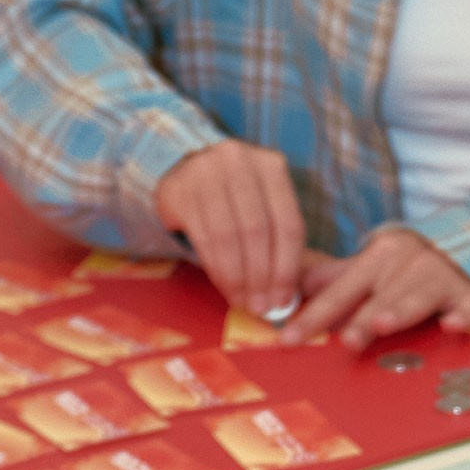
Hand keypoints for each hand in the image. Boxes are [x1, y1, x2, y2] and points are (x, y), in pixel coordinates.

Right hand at [153, 140, 305, 318]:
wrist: (184, 172)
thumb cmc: (233, 198)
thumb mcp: (261, 204)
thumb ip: (277, 240)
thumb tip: (286, 296)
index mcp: (272, 166)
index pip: (288, 224)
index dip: (287, 268)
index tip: (283, 300)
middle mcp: (240, 162)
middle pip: (258, 232)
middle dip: (262, 277)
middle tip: (261, 307)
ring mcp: (207, 173)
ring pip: (229, 238)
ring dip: (238, 279)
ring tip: (244, 302)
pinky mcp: (181, 191)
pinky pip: (204, 239)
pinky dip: (217, 270)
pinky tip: (225, 287)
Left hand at [280, 228, 469, 354]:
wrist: (459, 248)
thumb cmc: (402, 272)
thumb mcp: (365, 272)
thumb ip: (329, 283)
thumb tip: (284, 293)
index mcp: (377, 257)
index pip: (339, 290)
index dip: (313, 315)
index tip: (290, 340)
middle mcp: (408, 261)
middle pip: (379, 295)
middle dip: (360, 317)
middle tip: (345, 340)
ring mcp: (440, 276)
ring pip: (418, 297)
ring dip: (400, 310)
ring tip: (382, 324)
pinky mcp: (469, 293)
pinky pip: (468, 305)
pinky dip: (461, 314)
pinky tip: (451, 326)